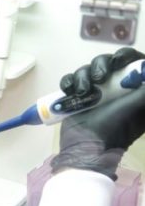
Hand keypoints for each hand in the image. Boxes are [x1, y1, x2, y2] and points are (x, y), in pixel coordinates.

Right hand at [51, 47, 144, 179]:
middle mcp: (114, 89)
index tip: (119, 62)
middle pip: (109, 62)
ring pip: (88, 70)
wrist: (85, 148)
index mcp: (133, 91)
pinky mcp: (76, 97)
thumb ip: (144, 89)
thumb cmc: (113, 129)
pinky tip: (69, 92)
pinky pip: (71, 80)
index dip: (126, 57)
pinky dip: (68, 82)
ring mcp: (95, 93)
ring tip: (81, 93)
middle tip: (98, 78)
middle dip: (101, 65)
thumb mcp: (136, 106)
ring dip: (82, 77)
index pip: (133, 64)